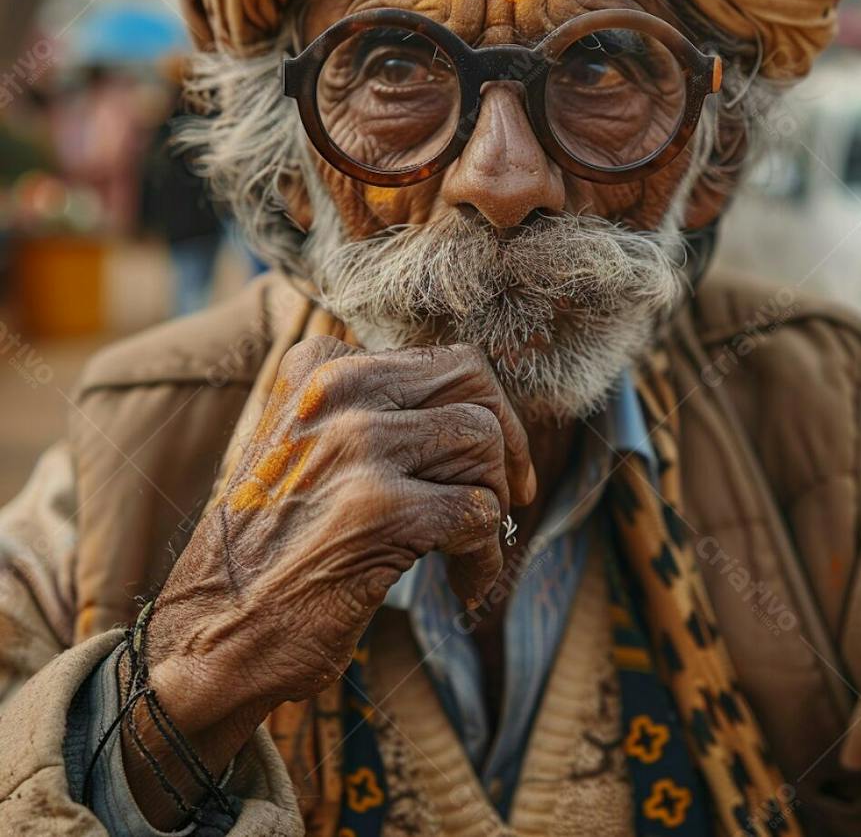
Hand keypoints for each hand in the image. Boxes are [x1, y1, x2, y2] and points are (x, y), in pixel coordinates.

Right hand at [122, 336, 534, 824]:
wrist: (207, 637)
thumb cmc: (265, 552)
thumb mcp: (301, 449)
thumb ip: (368, 412)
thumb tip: (474, 410)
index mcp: (318, 370)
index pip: (443, 362)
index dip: (484, 410)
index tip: (490, 456)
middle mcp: (337, 394)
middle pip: (474, 385)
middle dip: (507, 442)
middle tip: (513, 494)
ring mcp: (358, 447)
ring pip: (483, 443)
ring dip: (495, 506)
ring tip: (471, 552)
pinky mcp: (380, 512)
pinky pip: (480, 513)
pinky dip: (485, 557)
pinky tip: (462, 585)